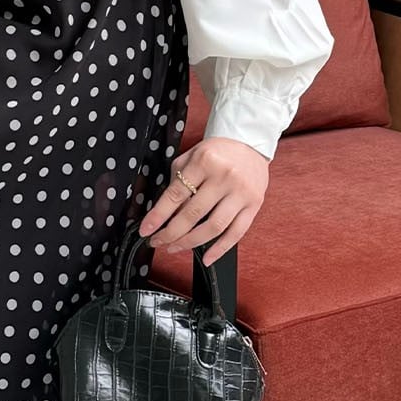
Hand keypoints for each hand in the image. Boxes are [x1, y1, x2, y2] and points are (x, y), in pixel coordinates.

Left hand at [138, 137, 269, 266]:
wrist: (249, 143)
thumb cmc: (216, 152)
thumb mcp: (190, 157)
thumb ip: (177, 182)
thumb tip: (164, 214)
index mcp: (204, 162)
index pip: (175, 195)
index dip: (158, 216)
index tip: (146, 229)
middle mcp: (224, 177)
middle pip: (193, 214)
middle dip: (171, 233)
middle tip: (157, 241)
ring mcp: (241, 193)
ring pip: (213, 227)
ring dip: (191, 242)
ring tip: (175, 247)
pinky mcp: (254, 205)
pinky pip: (236, 233)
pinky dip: (220, 249)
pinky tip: (206, 257)